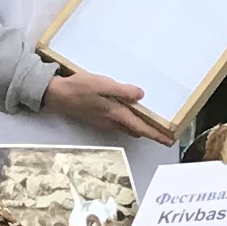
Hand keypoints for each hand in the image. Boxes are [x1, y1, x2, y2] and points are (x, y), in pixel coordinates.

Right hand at [45, 68, 173, 145]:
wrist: (57, 95)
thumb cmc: (80, 88)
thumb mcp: (103, 84)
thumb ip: (123, 91)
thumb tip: (141, 96)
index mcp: (116, 114)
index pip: (141, 128)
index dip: (156, 135)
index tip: (170, 141)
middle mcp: (111, 122)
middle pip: (136, 130)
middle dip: (151, 132)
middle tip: (165, 130)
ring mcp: (104, 121)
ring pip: (128, 127)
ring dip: (140, 126)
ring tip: (152, 121)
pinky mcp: (98, 118)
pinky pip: (119, 123)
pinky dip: (129, 121)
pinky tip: (130, 111)